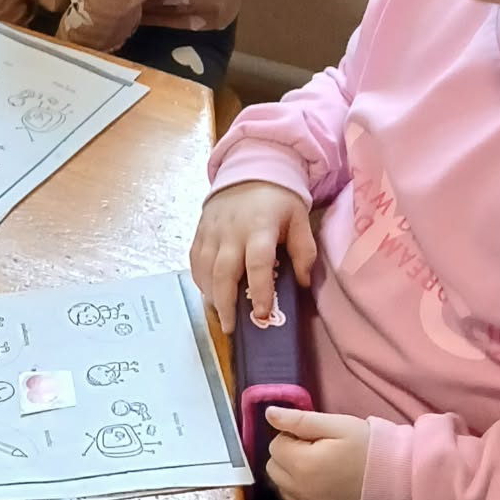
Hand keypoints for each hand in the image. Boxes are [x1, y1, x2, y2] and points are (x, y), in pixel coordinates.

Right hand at [191, 182, 317, 332]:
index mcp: (259, 228)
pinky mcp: (199, 235)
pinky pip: (195, 263)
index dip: (259, 290)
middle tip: (231, 327)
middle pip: (223, 272)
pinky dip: (200, 283)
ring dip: (211, 297)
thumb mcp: (300, 219)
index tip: (261, 313)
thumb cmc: (278, 200)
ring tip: (221, 316)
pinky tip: (210, 296)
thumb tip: (301, 283)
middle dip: (226, 303)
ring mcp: (211, 233)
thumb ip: (304, 250)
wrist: (249, 171)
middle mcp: (231, 232)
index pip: (257, 263)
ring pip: (205, 271)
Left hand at [266, 407, 369, 499]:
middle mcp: (297, 490)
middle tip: (319, 451)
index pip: (276, 445)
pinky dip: (303, 494)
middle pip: (274, 467)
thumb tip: (269, 413)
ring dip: (294, 476)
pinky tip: (326, 487)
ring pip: (282, 486)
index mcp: (301, 464)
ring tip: (323, 469)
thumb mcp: (338, 426)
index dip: (294, 437)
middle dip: (290, 456)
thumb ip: (300, 420)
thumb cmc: (370, 448)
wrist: (399, 481)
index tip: (317, 438)